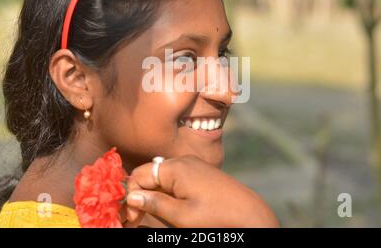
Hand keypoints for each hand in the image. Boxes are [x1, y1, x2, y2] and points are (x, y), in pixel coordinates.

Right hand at [123, 155, 278, 227]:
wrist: (250, 214)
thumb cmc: (215, 216)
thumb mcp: (181, 215)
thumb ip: (154, 203)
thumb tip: (130, 196)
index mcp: (176, 167)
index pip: (139, 174)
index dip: (130, 195)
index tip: (130, 218)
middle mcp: (182, 160)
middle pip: (150, 174)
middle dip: (140, 195)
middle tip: (136, 219)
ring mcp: (193, 164)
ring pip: (161, 176)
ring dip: (153, 194)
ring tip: (151, 215)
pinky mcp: (200, 172)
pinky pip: (175, 177)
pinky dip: (167, 191)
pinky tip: (168, 206)